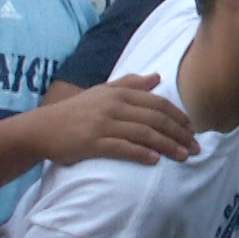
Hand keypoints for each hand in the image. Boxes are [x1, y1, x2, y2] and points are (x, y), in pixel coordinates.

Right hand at [47, 75, 198, 164]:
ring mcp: (103, 124)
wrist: (42, 128)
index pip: (157, 103)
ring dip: (167, 146)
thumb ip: (130, 84)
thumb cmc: (75, 111)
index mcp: (118, 93)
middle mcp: (113, 106)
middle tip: (196, 147)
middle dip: (179, 133)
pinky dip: (140, 153)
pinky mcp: (92, 143)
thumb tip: (157, 77)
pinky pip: (122, 148)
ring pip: (144, 134)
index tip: (193, 129)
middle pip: (155, 119)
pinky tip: (155, 161)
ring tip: (184, 156)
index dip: (178, 116)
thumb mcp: (102, 91)